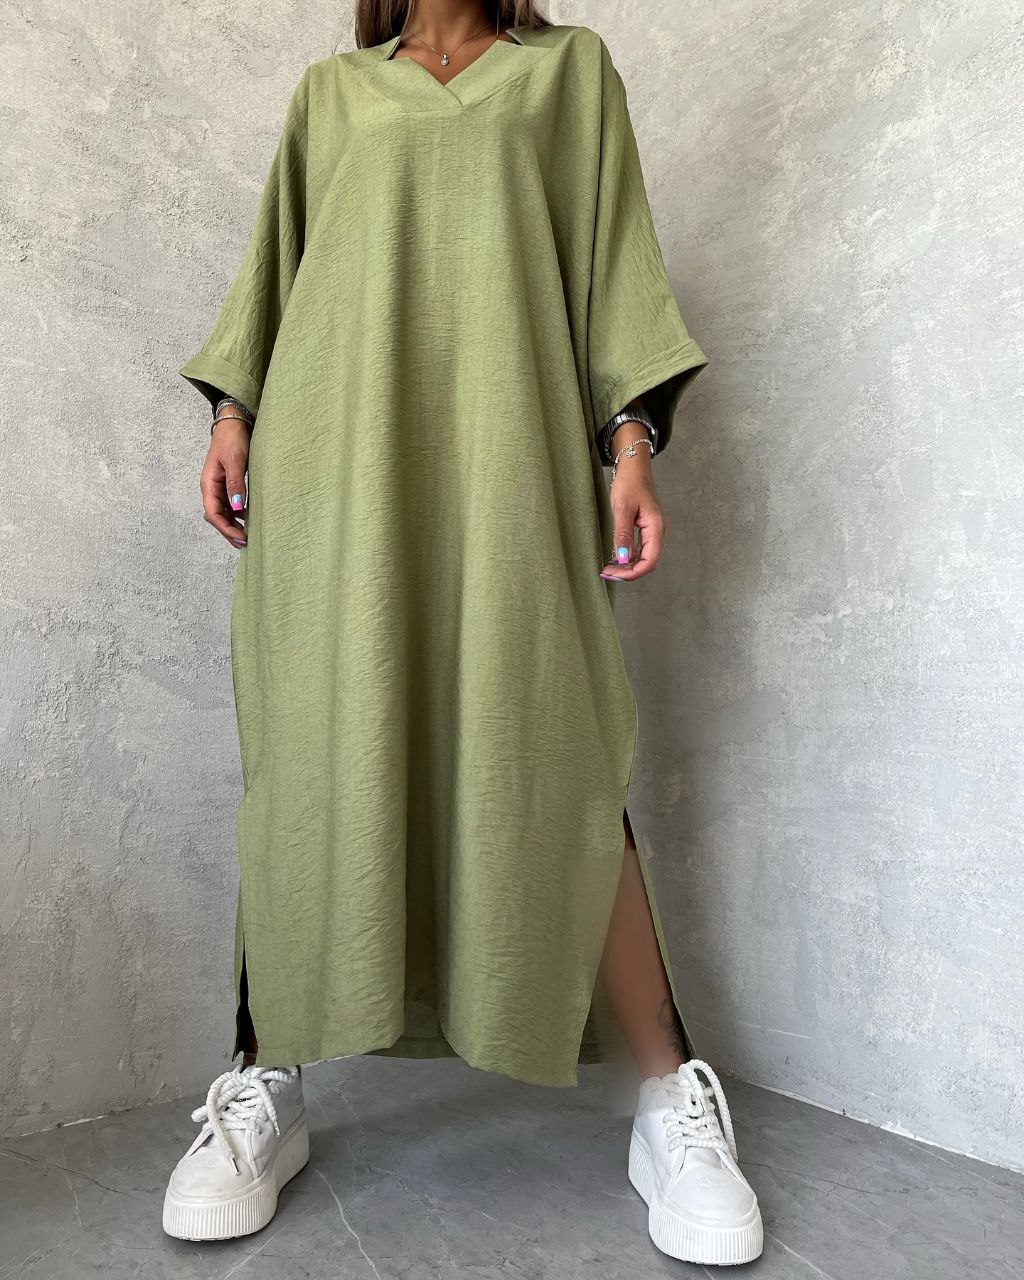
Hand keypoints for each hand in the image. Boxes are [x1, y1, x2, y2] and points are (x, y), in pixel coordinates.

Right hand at [201, 417, 250, 548]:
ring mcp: (218, 486)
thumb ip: (235, 485)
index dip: (225, 528)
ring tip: (246, 536)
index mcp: (208, 483)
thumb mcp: (235, 461)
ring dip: (232, 525)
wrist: (234, 423)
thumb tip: (236, 509)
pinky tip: (246, 519)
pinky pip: (228, 504)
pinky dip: (235, 515)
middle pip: (216, 516)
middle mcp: (211, 487)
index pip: (212, 513)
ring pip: (222, 512)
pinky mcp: (227, 484)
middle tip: (244, 543)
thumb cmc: (232, 439)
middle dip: (228, 531)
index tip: (240, 537)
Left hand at [599, 451, 666, 581]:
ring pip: (644, 557)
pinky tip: (615, 558)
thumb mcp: (622, 508)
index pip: (650, 561)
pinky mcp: (647, 529)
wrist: (634, 467)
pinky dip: (629, 556)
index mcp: (656, 528)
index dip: (632, 572)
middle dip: (628, 571)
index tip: (613, 574)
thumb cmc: (629, 483)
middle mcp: (659, 532)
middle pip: (648, 562)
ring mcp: (654, 531)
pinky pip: (641, 549)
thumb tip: (622, 559)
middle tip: (606, 573)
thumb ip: (623, 535)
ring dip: (628, 565)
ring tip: (608, 568)